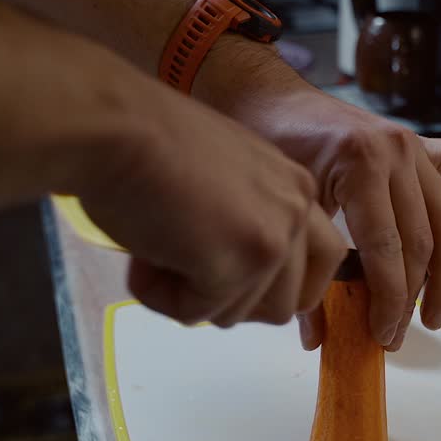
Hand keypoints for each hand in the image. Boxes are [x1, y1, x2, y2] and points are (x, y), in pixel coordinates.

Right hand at [76, 79, 346, 327]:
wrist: (115, 125)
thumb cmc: (147, 145)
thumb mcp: (221, 179)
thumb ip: (246, 220)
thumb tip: (237, 279)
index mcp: (296, 186)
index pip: (325, 261)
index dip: (279, 285)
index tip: (237, 283)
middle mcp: (296, 211)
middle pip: (287, 304)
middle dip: (231, 300)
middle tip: (185, 264)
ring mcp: (272, 240)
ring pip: (240, 315)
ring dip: (190, 296)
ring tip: (156, 246)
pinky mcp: (238, 267)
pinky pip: (195, 313)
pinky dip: (159, 296)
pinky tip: (143, 253)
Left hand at [234, 89, 440, 351]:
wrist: (270, 100)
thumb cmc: (271, 154)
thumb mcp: (288, 212)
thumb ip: (308, 273)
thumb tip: (318, 341)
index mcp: (362, 167)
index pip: (388, 251)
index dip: (389, 301)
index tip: (383, 336)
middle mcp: (398, 154)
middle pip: (422, 242)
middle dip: (412, 297)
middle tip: (397, 335)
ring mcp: (414, 146)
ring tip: (434, 313)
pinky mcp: (420, 143)